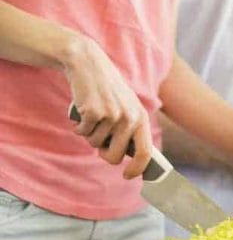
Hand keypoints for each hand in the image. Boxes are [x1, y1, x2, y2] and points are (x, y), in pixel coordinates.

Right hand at [64, 38, 151, 178]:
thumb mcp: (127, 107)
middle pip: (115, 156)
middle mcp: (129, 118)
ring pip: (95, 144)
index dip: (138, 169)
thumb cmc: (108, 90)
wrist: (88, 63)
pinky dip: (79, 126)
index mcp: (141, 118)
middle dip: (104, 153)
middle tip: (99, 140)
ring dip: (90, 134)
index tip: (128, 176)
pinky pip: (82, 132)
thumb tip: (127, 159)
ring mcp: (111, 116)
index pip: (145, 153)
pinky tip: (82, 110)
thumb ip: (130, 130)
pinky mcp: (93, 112)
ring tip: (93, 115)